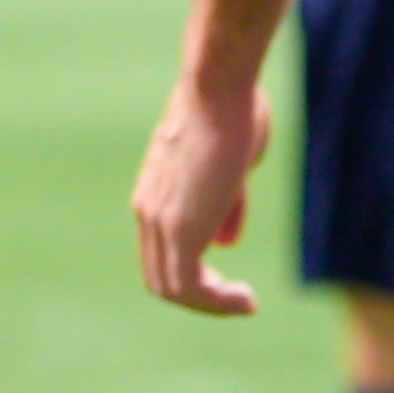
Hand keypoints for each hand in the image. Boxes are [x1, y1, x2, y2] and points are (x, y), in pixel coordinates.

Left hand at [133, 78, 274, 315]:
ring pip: (172, 288)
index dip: (194, 275)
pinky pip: (190, 287)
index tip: (230, 282)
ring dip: (212, 304)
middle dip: (202, 297)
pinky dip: (217, 302)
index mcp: (153, 195)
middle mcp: (147, 211)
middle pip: (160, 278)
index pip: (160, 254)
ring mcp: (159, 221)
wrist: (219, 87)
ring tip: (246, 302)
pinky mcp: (180, 228)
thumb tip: (225, 244)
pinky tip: (246, 300)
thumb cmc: (233, 112)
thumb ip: (226, 206)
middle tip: (240, 299)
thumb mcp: (231, 167)